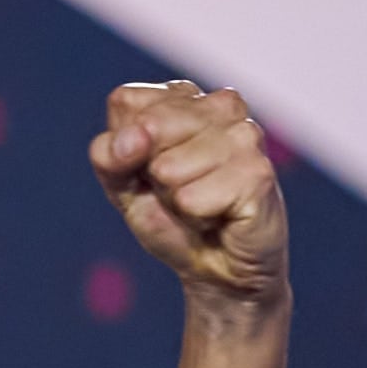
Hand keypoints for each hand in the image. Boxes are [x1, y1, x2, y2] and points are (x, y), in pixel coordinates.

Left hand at [93, 81, 287, 309]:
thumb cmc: (171, 218)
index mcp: (185, 98)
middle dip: (151, 172)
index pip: (127, 101)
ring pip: (168, 167)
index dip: (124, 147)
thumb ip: (109, 154)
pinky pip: (192, 198)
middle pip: (148, 127)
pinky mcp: (257, 172)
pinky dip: (195, 216)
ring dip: (175, 198)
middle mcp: (221, 105)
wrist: (215, 269)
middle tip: (178, 190)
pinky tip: (219, 215)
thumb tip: (134, 137)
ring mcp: (245, 135)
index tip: (148, 169)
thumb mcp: (122, 184)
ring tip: (202, 202)